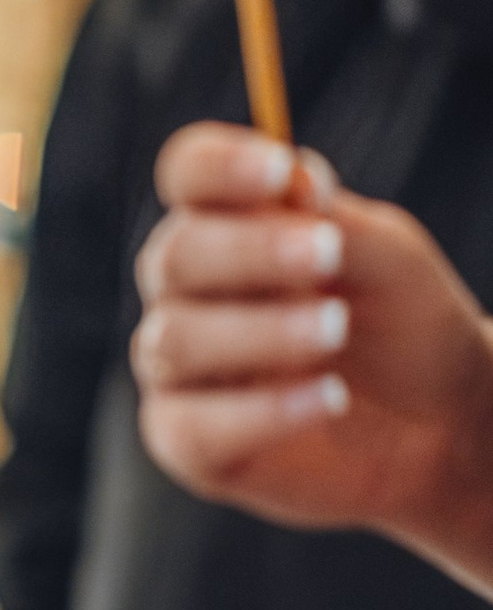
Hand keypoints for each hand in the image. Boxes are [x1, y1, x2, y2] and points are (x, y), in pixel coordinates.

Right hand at [133, 124, 492, 591]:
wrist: (436, 420)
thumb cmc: (402, 323)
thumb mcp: (386, 259)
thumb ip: (333, 221)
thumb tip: (290, 180)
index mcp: (226, 224)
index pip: (188, 174)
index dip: (217, 166)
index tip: (277, 171)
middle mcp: (186, 291)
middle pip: (173, 256)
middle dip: (250, 253)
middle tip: (329, 257)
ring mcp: (178, 369)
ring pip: (174, 340)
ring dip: (259, 331)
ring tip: (336, 330)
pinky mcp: (187, 442)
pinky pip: (193, 427)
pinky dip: (263, 410)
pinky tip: (328, 397)